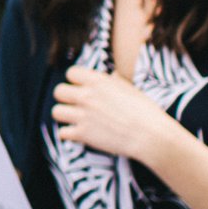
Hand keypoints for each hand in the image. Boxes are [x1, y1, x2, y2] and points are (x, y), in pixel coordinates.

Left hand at [51, 65, 181, 166]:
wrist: (151, 136)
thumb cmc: (146, 112)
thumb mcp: (131, 89)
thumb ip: (115, 82)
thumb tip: (112, 76)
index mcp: (98, 81)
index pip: (71, 72)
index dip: (76, 81)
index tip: (83, 88)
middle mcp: (87, 96)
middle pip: (58, 91)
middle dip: (65, 98)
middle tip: (76, 105)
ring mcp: (83, 115)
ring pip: (56, 111)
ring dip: (64, 116)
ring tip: (75, 120)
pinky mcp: (83, 134)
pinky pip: (62, 133)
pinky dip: (69, 135)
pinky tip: (78, 134)